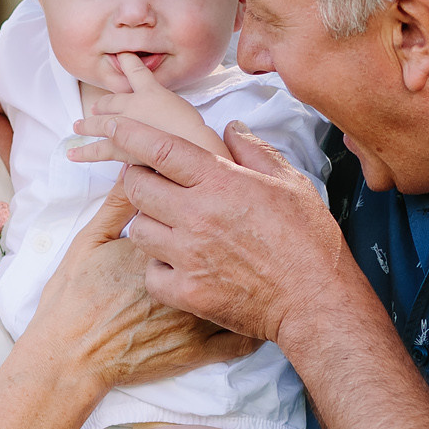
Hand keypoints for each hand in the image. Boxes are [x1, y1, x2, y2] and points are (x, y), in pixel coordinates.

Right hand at [29, 180, 256, 392]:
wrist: (72, 357)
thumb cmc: (74, 298)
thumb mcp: (91, 240)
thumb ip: (118, 203)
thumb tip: (135, 167)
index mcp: (167, 244)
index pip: (199, 212)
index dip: (210, 205)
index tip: (211, 203)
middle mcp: (189, 277)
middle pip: (228, 246)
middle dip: (235, 235)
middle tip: (235, 232)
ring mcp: (199, 317)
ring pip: (244, 291)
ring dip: (249, 277)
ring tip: (250, 267)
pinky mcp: (201, 349)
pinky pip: (243, 339)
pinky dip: (251, 326)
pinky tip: (250, 312)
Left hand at [65, 113, 354, 346]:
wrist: (316, 301)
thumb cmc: (309, 241)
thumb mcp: (290, 183)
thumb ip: (254, 151)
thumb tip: (230, 128)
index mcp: (221, 182)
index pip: (160, 149)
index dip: (129, 134)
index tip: (112, 127)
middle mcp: (197, 215)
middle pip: (137, 187)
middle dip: (138, 180)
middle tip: (154, 185)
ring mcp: (188, 255)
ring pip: (138, 229)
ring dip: (149, 224)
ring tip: (172, 229)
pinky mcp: (187, 291)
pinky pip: (150, 273)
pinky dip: (159, 268)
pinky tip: (179, 266)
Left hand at [80, 54, 229, 158]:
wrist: (192, 147)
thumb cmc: (196, 129)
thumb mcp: (185, 108)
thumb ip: (171, 105)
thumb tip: (168, 110)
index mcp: (151, 91)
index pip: (135, 71)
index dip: (128, 62)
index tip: (121, 56)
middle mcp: (134, 105)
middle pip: (111, 101)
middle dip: (102, 105)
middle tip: (94, 109)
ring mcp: (125, 126)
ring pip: (99, 124)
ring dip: (87, 125)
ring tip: (76, 127)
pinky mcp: (121, 148)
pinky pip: (99, 151)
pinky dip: (85, 152)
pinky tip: (73, 154)